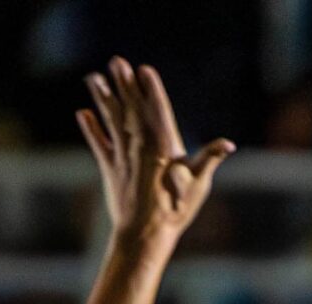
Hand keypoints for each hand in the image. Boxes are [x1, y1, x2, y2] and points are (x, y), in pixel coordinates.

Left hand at [77, 58, 233, 248]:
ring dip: (103, 98)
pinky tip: (83, 113)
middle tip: (117, 62)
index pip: (158, 112)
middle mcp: (140, 146)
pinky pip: (98, 144)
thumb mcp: (198, 185)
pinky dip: (91, 129)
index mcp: (164, 147)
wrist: (145, 234)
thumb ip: (209, 159)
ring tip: (93, 78)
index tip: (145, 70)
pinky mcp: (109, 168)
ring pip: (111, 120)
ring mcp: (122, 156)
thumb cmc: (176, 211)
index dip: (152, 90)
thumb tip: (228, 144)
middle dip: (124, 85)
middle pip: (132, 109)